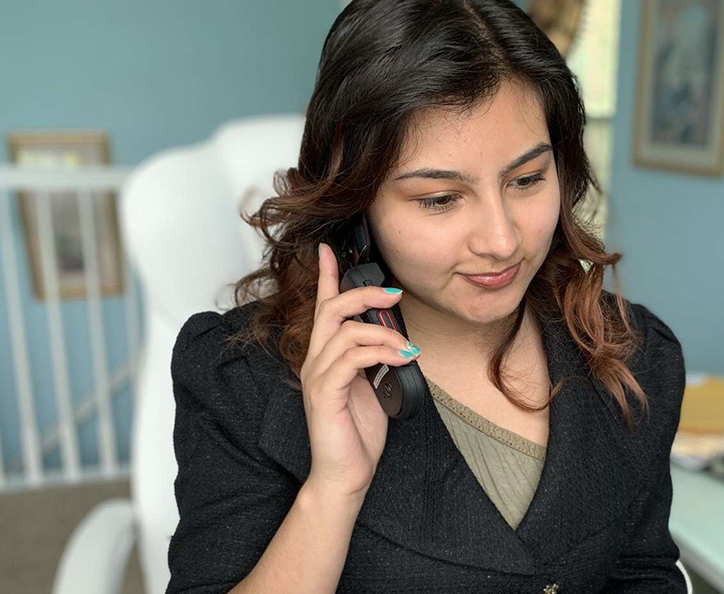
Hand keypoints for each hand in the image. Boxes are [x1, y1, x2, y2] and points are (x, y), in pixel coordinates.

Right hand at [299, 242, 417, 497]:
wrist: (346, 474)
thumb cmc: (358, 433)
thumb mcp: (373, 387)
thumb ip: (377, 360)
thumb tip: (398, 338)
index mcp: (326, 356)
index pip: (323, 307)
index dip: (327, 276)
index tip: (329, 249)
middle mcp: (316, 361)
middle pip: (332, 309)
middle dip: (365, 293)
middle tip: (395, 294)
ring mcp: (318, 376)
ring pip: (346, 332)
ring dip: (384, 333)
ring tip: (407, 348)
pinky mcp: (325, 393)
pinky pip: (351, 359)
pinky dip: (379, 352)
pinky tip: (399, 359)